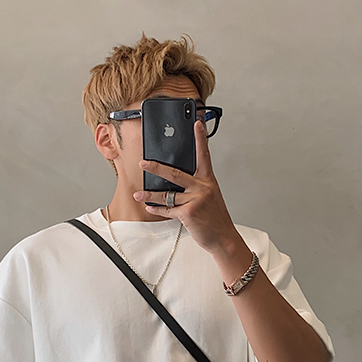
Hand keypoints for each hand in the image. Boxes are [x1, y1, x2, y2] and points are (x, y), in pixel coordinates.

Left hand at [134, 120, 238, 253]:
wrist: (223, 238)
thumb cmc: (215, 218)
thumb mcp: (210, 197)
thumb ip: (196, 187)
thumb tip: (175, 181)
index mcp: (208, 181)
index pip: (204, 155)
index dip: (200, 138)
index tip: (197, 123)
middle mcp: (202, 188)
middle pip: (175, 174)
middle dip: (156, 167)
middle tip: (143, 162)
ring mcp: (195, 200)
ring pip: (167, 195)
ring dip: (150, 196)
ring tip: (138, 194)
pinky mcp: (188, 213)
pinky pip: (168, 210)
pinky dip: (157, 210)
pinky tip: (149, 208)